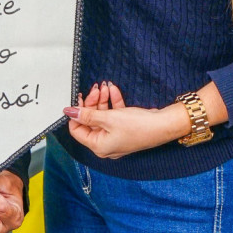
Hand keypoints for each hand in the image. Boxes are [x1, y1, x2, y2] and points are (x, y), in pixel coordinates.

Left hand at [63, 81, 187, 159]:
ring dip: (103, 100)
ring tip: (105, 86)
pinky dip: (113, 102)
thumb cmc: (139, 127)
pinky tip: (114, 90)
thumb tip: (68, 112)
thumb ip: (86, 114)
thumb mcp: (108, 118)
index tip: (80, 98)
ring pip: (102, 115)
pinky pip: (114, 115)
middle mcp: (106, 144)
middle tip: (96, 88)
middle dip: (92, 102)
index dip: (77, 113)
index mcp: (99, 146)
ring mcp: (115, 136)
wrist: (163, 125)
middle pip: (90, 121)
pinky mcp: (124, 128)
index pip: (77, 131)